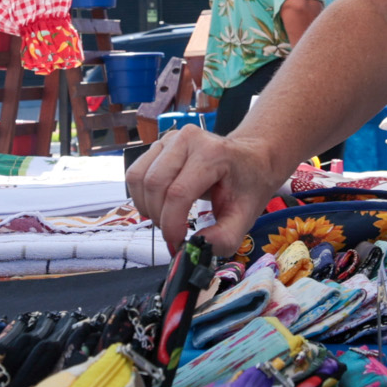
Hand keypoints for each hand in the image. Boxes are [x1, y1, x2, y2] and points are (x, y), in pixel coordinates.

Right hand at [128, 125, 287, 253]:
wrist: (251, 158)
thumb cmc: (248, 184)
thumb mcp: (245, 216)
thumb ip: (224, 237)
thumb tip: (195, 247)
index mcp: (213, 153)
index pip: (179, 192)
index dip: (172, 223)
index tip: (178, 242)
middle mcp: (187, 139)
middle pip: (154, 184)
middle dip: (159, 217)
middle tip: (174, 233)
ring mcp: (170, 139)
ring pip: (139, 178)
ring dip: (147, 207)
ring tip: (168, 219)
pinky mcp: (158, 145)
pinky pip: (135, 174)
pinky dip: (142, 197)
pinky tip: (161, 205)